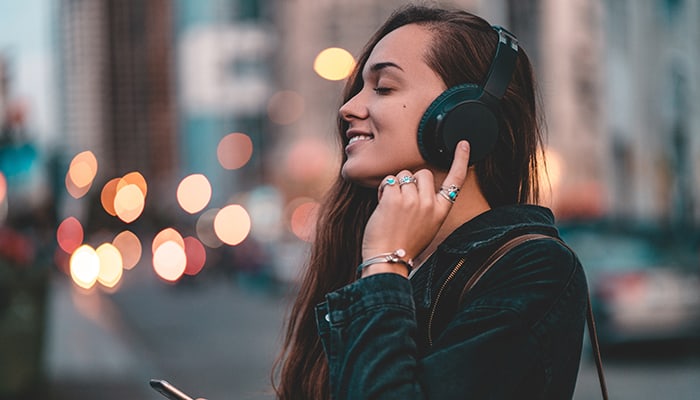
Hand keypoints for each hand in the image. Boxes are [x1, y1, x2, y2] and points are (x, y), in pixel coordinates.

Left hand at [361, 141, 470, 275]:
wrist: (388, 259)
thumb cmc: (404, 245)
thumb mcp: (427, 226)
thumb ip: (427, 205)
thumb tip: (418, 185)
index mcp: (440, 211)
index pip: (456, 180)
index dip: (461, 160)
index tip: (463, 144)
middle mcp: (429, 203)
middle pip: (423, 173)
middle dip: (411, 181)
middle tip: (403, 200)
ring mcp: (412, 200)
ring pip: (403, 175)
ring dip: (395, 187)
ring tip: (392, 207)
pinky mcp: (394, 198)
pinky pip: (389, 181)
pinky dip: (383, 190)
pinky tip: (383, 205)